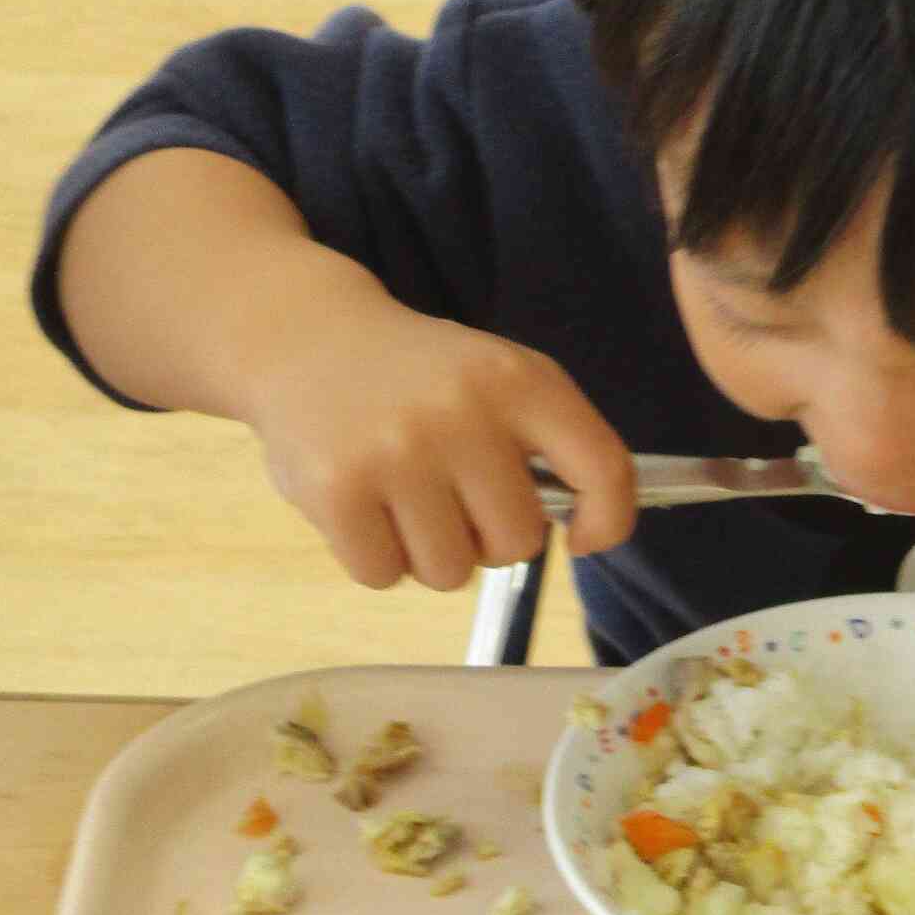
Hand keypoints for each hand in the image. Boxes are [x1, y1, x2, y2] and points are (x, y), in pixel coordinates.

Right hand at [239, 289, 636, 591]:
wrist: (306, 339)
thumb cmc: (422, 379)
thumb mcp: (499, 379)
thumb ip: (551, 443)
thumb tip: (591, 533)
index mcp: (522, 381)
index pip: (603, 469)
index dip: (608, 520)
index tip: (582, 538)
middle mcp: (464, 413)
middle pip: (518, 543)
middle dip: (490, 538)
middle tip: (455, 498)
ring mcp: (397, 452)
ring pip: (450, 572)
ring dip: (431, 553)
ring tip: (406, 499)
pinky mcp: (336, 488)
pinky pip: (384, 575)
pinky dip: (377, 558)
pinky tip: (364, 507)